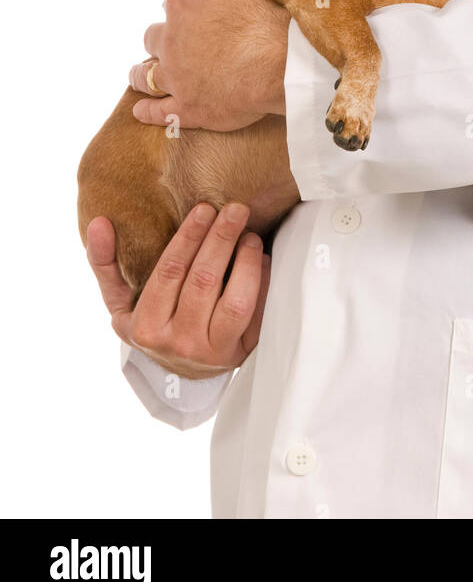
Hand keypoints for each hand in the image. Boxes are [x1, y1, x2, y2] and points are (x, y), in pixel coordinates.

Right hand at [86, 203, 270, 380]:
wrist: (178, 372)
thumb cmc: (151, 323)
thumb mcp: (120, 302)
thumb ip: (105, 263)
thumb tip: (99, 223)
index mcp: (146, 327)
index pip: (170, 272)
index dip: (189, 237)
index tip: (204, 208)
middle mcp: (180, 342)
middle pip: (204, 282)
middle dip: (222, 239)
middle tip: (235, 209)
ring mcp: (213, 352)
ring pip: (236, 302)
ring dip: (246, 262)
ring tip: (250, 234)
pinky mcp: (242, 353)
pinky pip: (259, 315)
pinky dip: (264, 282)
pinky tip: (262, 258)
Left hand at [129, 0, 289, 129]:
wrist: (281, 58)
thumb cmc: (267, 9)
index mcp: (184, 4)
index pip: (174, 0)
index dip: (184, 4)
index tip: (193, 8)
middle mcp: (172, 40)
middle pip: (154, 37)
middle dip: (158, 38)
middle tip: (165, 41)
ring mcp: (177, 76)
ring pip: (147, 75)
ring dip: (141, 74)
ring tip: (137, 74)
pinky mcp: (189, 107)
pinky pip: (160, 112)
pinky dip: (148, 111)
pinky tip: (140, 111)